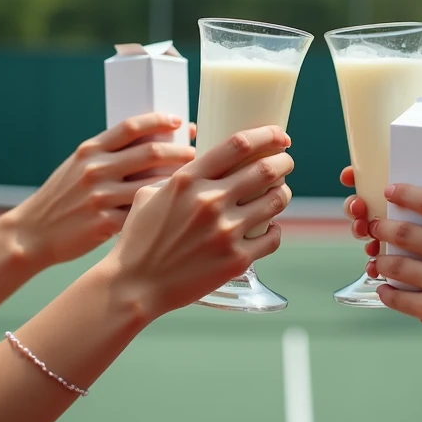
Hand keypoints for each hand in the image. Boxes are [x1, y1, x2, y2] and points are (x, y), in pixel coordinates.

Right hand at [11, 113, 195, 265]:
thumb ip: (107, 154)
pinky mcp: (105, 223)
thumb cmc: (61, 197)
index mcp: (90, 150)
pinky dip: (163, 210)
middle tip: (195, 151)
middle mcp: (95, 170)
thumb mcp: (77, 166)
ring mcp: (101, 197)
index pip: (131, 127)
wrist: (33, 232)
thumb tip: (150, 140)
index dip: (159, 120)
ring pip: (153, 183)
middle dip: (180, 150)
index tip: (179, 121)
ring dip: (178, 180)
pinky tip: (178, 209)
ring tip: (195, 180)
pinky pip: (143, 213)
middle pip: (150, 152)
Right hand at [100, 125, 293, 317]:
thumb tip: (202, 164)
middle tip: (286, 161)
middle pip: (266, 169)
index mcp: (188, 181)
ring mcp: (225, 232)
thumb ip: (179, 177)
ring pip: (275, 201)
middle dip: (283, 162)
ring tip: (280, 192)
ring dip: (283, 193)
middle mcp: (209, 202)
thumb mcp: (149, 195)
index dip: (267, 135)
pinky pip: (273, 237)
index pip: (238, 144)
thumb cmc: (139, 240)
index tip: (280, 135)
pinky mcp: (236, 260)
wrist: (135, 286)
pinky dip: (275, 229)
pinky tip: (269, 227)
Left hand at [342, 165, 421, 295]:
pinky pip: (396, 296)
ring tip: (378, 261)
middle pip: (406, 231)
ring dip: (381, 261)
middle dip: (383, 228)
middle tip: (375, 227)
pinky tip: (386, 289)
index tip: (390, 191)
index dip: (406, 193)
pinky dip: (386, 291)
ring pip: (395, 264)